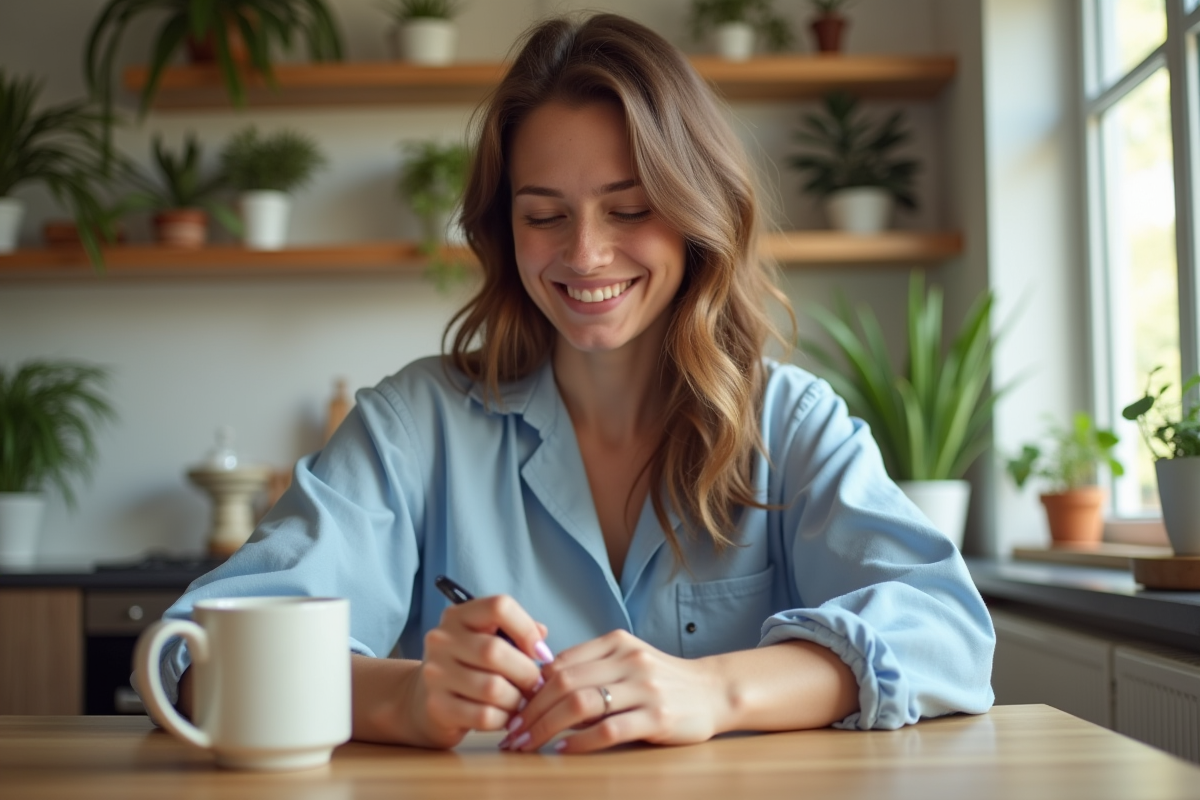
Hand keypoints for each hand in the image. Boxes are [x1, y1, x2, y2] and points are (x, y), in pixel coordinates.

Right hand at [407, 594, 549, 747]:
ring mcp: (436, 673)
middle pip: (496, 651)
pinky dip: (503, 719)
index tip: (539, 652)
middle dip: (527, 673)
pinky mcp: (437, 706)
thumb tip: (541, 635)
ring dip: (517, 699)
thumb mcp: (488, 641)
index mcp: (458, 616)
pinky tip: (504, 716)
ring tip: (520, 702)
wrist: (424, 701)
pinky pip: (484, 715)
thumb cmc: (468, 667)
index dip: (527, 629)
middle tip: (535, 685)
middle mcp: (442, 639)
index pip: (499, 607)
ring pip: (493, 687)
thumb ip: (516, 633)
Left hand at [500, 629, 726, 753]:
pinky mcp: (657, 716)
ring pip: (581, 704)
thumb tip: (539, 688)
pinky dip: (580, 742)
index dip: (529, 688)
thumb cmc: (663, 681)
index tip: (511, 710)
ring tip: (529, 744)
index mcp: (616, 643)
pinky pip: (609, 729)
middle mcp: (628, 660)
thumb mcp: (627, 662)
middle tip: (512, 733)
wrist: (715, 691)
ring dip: (547, 727)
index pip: (560, 662)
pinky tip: (563, 750)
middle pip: (564, 683)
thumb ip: (590, 668)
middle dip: (531, 711)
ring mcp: (644, 688)